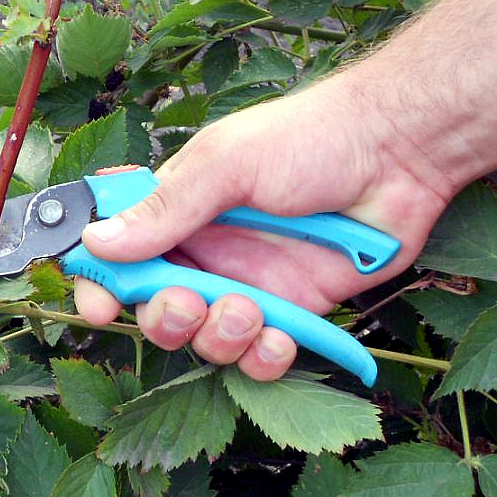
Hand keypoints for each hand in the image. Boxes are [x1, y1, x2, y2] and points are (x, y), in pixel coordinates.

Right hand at [75, 84, 451, 379]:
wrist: (399, 153)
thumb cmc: (310, 139)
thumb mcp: (227, 164)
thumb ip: (164, 208)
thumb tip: (96, 243)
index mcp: (177, 209)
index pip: (118, 254)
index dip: (101, 285)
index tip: (100, 307)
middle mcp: (206, 252)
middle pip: (156, 308)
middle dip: (164, 318)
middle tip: (187, 303)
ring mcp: (249, 284)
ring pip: (205, 340)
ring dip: (218, 337)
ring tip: (248, 310)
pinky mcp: (294, 311)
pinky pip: (260, 355)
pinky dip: (263, 357)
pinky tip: (280, 336)